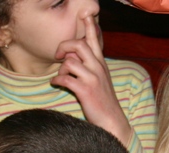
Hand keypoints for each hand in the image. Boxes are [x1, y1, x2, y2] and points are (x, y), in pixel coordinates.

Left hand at [50, 16, 131, 145]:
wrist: (112, 121)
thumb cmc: (103, 102)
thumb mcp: (100, 80)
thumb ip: (89, 67)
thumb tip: (71, 57)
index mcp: (101, 64)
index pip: (94, 40)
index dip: (88, 26)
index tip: (84, 14)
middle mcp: (98, 68)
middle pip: (78, 45)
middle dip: (64, 46)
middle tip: (57, 55)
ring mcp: (92, 79)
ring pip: (70, 61)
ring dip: (60, 68)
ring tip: (60, 77)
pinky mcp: (85, 91)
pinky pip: (65, 79)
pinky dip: (57, 80)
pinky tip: (56, 84)